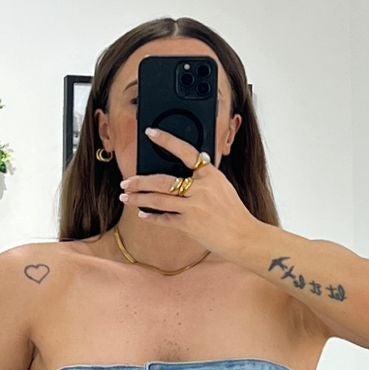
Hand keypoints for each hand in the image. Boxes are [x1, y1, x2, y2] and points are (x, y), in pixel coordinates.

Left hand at [120, 127, 260, 262]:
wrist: (243, 236)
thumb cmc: (233, 212)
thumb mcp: (223, 186)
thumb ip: (206, 175)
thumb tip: (197, 158)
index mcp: (210, 175)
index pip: (186, 151)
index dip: (167, 140)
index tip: (150, 133)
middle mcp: (200, 188)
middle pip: (162, 180)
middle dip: (140, 181)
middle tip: (126, 182)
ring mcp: (194, 207)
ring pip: (158, 199)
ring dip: (138, 198)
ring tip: (125, 197)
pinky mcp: (189, 225)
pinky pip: (164, 219)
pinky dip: (152, 217)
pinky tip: (142, 214)